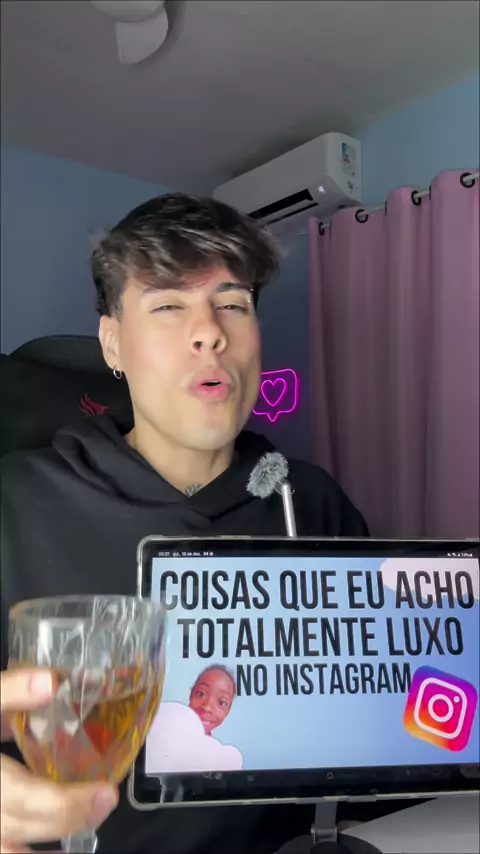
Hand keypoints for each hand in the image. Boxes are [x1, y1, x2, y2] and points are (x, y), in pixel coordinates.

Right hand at [1, 669, 117, 853]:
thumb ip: (9, 690)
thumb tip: (51, 682)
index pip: (28, 799)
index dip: (69, 803)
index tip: (106, 793)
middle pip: (26, 827)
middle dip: (71, 817)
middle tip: (105, 802)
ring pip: (12, 853)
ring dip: (46, 850)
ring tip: (80, 834)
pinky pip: (5, 852)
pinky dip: (27, 853)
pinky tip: (56, 848)